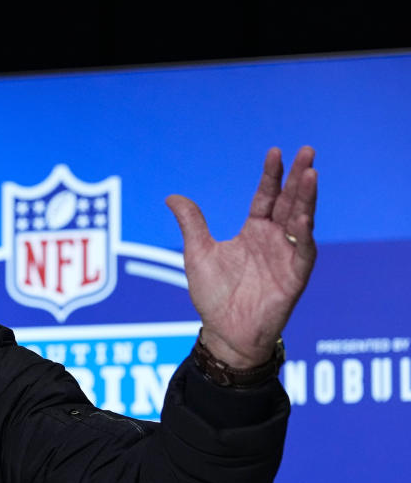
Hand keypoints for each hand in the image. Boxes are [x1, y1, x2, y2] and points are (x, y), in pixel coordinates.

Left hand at [165, 147, 317, 367]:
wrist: (224, 332)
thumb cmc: (213, 296)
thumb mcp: (197, 253)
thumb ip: (191, 223)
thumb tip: (172, 196)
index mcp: (253, 232)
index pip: (266, 197)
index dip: (271, 176)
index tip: (274, 152)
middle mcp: (274, 240)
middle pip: (289, 202)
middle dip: (298, 177)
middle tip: (308, 150)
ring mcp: (286, 256)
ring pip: (301, 220)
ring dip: (307, 198)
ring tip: (311, 173)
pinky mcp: (295, 276)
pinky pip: (303, 251)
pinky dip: (304, 233)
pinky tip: (303, 216)